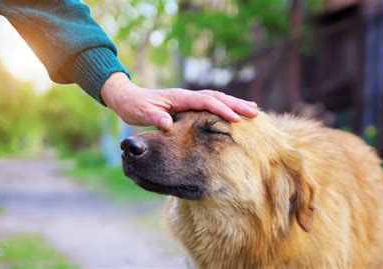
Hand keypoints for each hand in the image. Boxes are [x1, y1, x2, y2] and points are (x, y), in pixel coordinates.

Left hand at [100, 72, 257, 130]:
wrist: (127, 98)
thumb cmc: (134, 106)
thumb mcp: (141, 113)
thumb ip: (154, 118)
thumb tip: (167, 124)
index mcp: (179, 98)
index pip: (205, 102)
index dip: (221, 109)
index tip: (236, 118)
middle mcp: (186, 96)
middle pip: (216, 97)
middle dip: (236, 104)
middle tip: (255, 112)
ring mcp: (188, 99)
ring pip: (216, 99)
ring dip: (233, 104)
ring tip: (252, 110)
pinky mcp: (187, 104)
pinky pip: (210, 104)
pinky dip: (224, 106)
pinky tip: (232, 113)